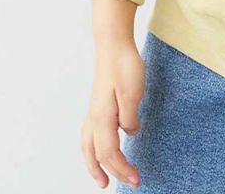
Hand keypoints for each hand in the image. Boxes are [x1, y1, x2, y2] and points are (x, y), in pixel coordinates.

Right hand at [81, 40, 143, 188]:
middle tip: (122, 185)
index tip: (136, 179)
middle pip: (96, 154)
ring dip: (94, 165)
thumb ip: (130, 116)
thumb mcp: (132, 92)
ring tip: (101, 178)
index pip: (109, 153)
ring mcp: (93, 112)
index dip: (122, 169)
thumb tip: (130, 133)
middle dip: (108, 172)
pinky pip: (90, 136)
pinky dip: (92, 150)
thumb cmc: (124, 65)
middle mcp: (94, 118)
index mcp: (102, 117)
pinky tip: (100, 149)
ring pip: (87, 146)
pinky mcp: (97, 106)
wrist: (113, 45)